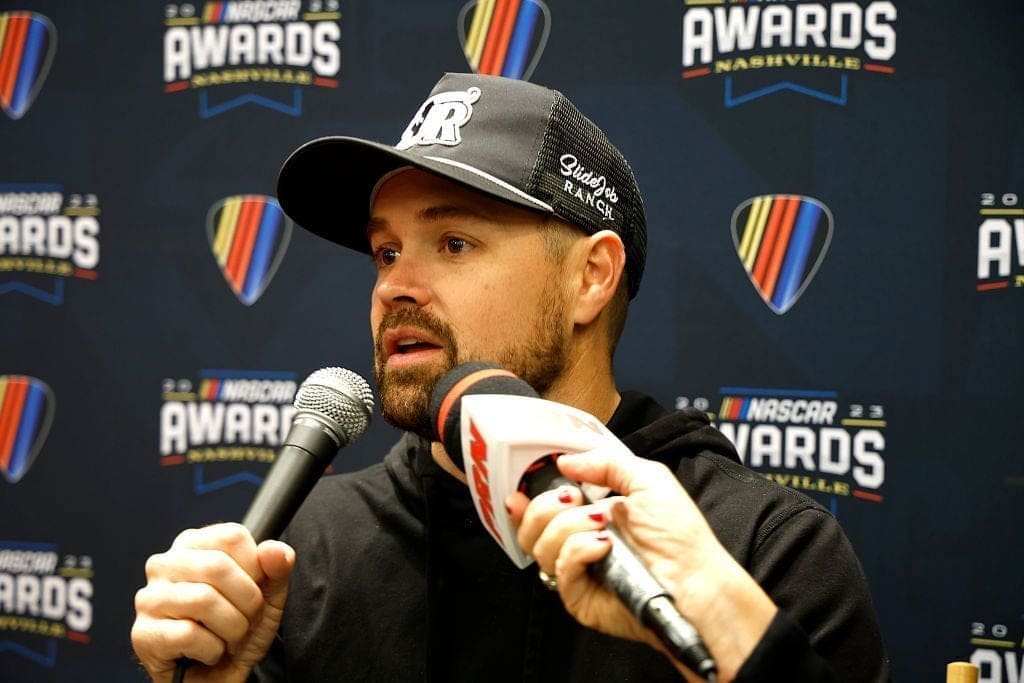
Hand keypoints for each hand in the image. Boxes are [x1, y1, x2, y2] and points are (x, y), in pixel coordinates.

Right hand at [131, 523, 294, 682]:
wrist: (216, 678)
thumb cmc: (237, 631)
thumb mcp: (268, 598)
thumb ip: (276, 570)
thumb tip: (275, 550)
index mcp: (194, 545)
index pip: (231, 536)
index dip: (255, 568)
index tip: (254, 590)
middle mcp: (165, 564)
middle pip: (218, 566)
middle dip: (247, 602)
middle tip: (246, 621)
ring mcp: (149, 598)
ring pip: (203, 600)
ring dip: (231, 628)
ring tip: (229, 638)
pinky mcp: (142, 633)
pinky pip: (188, 634)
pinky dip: (212, 650)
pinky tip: (208, 652)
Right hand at [507, 452, 775, 680]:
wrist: (696, 579)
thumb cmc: (680, 534)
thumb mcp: (647, 479)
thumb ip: (605, 463)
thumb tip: (564, 461)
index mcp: (590, 517)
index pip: (542, 512)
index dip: (525, 503)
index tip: (519, 493)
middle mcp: (579, 545)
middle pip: (531, 528)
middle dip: (546, 506)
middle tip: (573, 498)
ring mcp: (577, 573)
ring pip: (540, 547)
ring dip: (567, 527)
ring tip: (602, 524)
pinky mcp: (579, 598)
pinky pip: (559, 571)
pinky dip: (577, 551)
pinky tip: (603, 546)